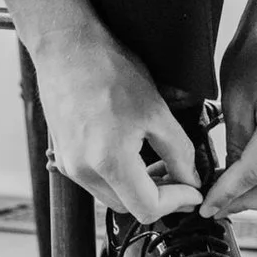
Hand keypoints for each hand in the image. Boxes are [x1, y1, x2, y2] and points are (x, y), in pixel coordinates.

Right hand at [0, 0, 201, 223]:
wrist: (67, 47)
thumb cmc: (107, 69)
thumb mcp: (157, 111)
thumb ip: (180, 153)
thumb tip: (191, 179)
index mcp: (109, 162)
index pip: (149, 209)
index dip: (178, 203)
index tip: (192, 191)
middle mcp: (84, 170)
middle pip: (130, 208)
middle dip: (159, 196)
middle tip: (179, 175)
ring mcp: (69, 164)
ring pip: (112, 196)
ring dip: (137, 187)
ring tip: (155, 160)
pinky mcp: (64, 155)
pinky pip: (96, 179)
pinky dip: (117, 176)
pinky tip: (130, 150)